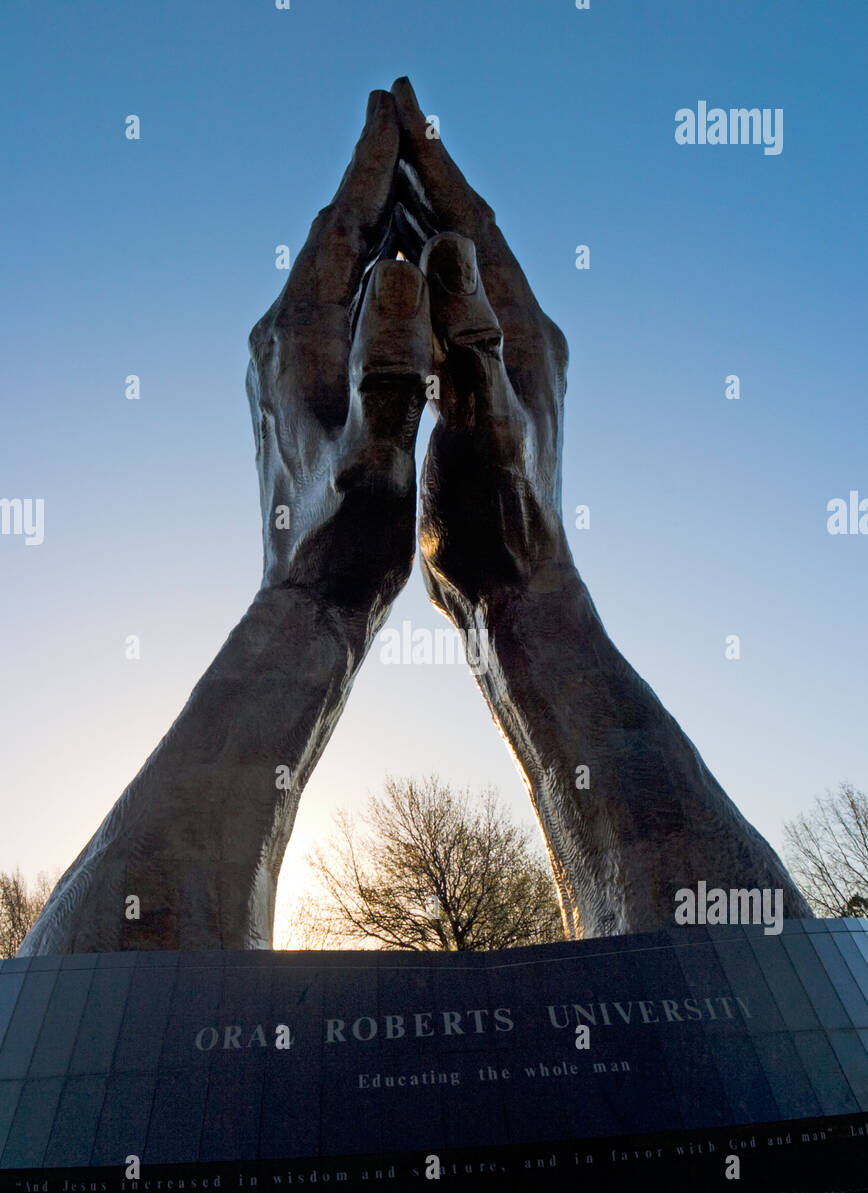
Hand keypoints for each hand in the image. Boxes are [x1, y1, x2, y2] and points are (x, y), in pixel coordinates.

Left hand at [246, 89, 431, 621]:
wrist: (308, 600)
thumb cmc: (350, 537)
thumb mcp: (381, 453)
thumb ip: (392, 363)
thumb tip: (405, 269)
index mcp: (301, 345)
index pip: (339, 231)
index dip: (372, 169)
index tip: (396, 110)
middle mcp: (279, 346)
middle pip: (326, 240)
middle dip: (365, 182)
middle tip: (396, 123)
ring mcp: (279, 372)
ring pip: (325, 275)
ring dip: (363, 229)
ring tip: (395, 187)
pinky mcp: (289, 397)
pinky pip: (327, 313)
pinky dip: (359, 279)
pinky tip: (382, 283)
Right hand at [388, 77, 570, 618]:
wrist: (513, 588)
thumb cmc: (499, 518)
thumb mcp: (484, 421)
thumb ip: (469, 334)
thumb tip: (447, 242)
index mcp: (522, 335)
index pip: (476, 228)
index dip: (437, 163)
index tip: (401, 103)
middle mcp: (518, 342)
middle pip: (470, 237)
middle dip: (430, 176)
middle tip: (392, 116)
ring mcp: (501, 370)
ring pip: (456, 276)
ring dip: (423, 222)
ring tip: (388, 179)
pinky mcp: (478, 401)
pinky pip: (444, 318)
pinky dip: (417, 282)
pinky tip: (394, 281)